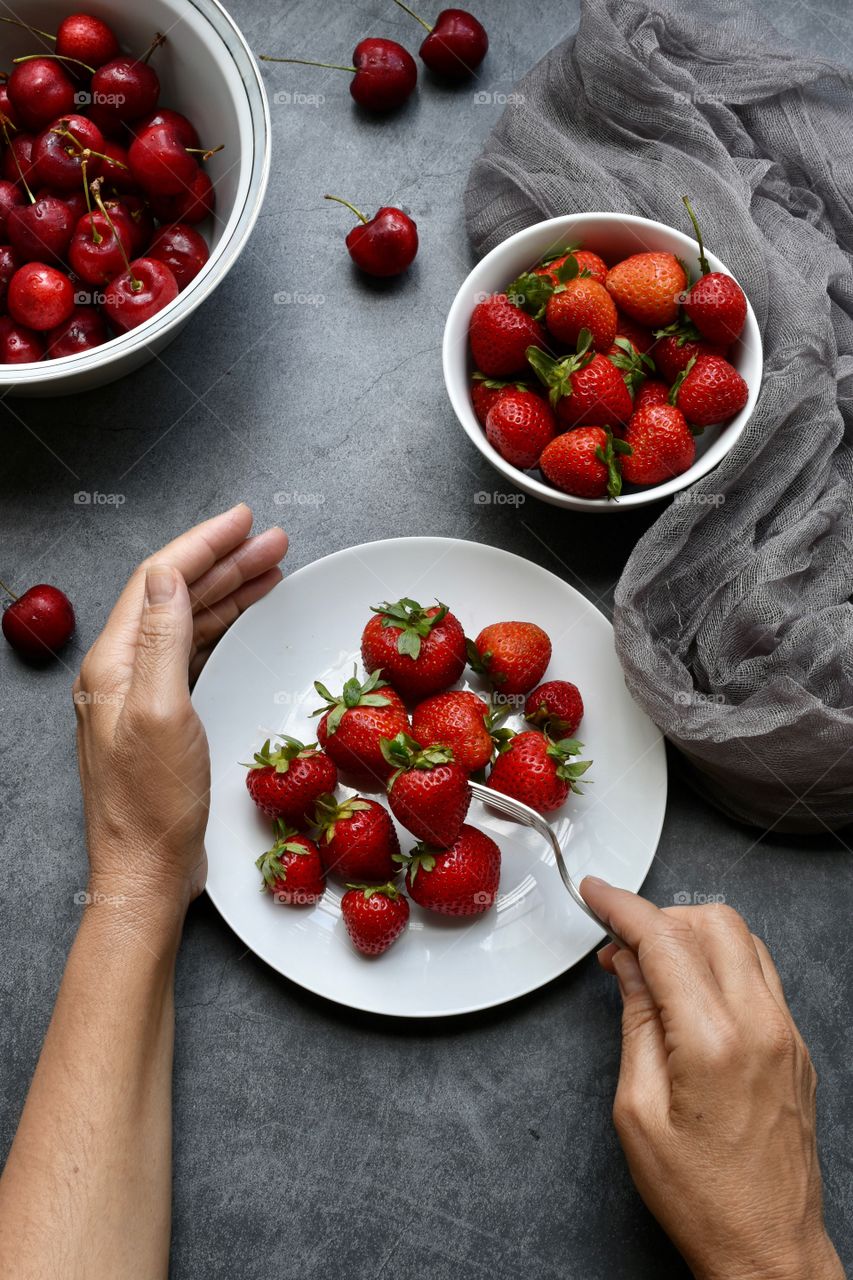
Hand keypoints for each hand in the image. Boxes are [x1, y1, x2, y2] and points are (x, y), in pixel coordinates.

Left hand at [74, 504, 286, 927]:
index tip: (243, 519)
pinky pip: (196, 653)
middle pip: (175, 596)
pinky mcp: (164, 717)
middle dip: (225, 562)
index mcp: (113, 664)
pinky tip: (247, 620)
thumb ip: (163, 640)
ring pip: (188, 622)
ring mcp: (142, 695)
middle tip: (273, 540)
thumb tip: (169, 574)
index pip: (159, 581)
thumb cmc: (153, 805)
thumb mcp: (161, 713)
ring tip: (271, 570)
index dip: (202, 543)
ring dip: (228, 592)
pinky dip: (225, 628)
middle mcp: (122, 672)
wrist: (147, 873)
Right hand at [581, 878, 842, 1279]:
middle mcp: (761, 1026)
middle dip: (660, 917)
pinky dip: (720, 962)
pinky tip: (689, 992)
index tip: (595, 894)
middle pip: (714, 922)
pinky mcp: (796, 1048)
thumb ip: (636, 1022)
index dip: (622, 907)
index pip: (665, 941)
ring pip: (743, 940)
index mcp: (714, 1041)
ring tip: (651, 967)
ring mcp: (787, 1035)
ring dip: (693, 935)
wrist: (768, 1249)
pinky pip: (760, 975)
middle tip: (619, 943)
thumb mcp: (638, 1110)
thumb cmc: (701, 1198)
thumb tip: (630, 965)